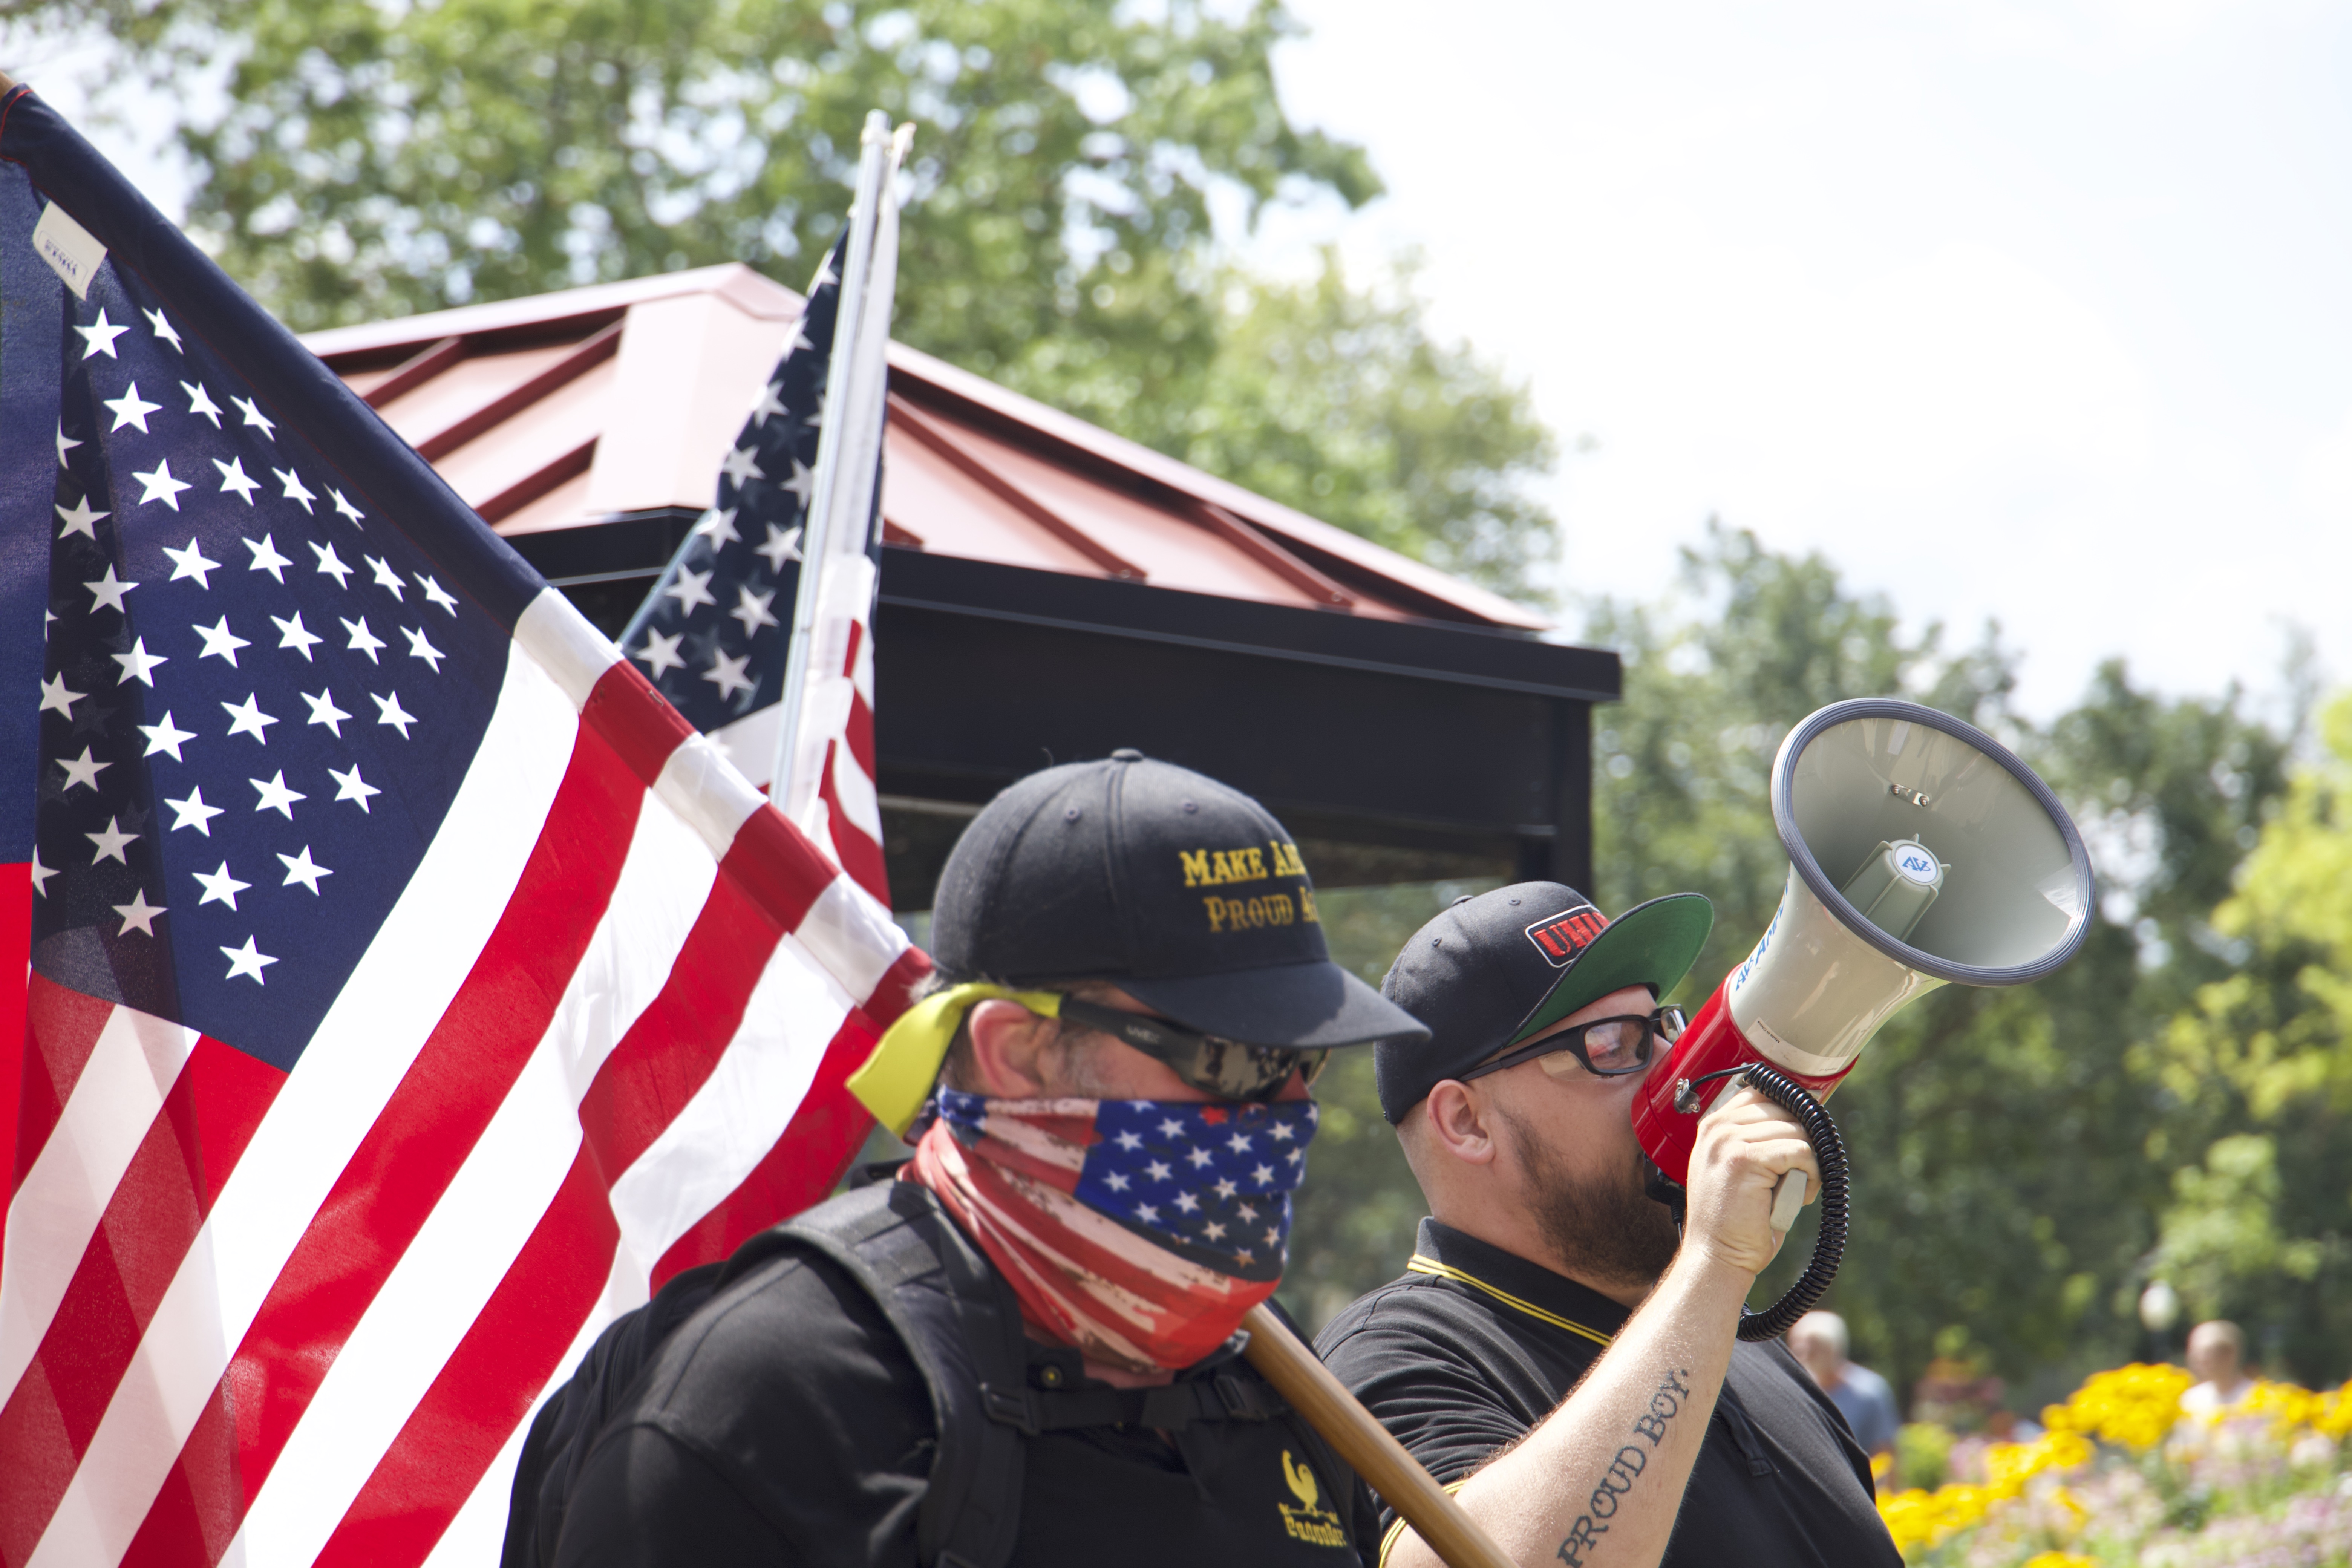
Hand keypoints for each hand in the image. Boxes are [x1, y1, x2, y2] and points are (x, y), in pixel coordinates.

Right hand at [1676, 1086, 1820, 1278]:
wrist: (1717, 1256)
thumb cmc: (1736, 1220)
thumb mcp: (1741, 1167)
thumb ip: (1759, 1137)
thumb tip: (1805, 1112)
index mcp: (1715, 1124)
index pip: (1764, 1091)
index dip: (1792, 1112)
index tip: (1804, 1137)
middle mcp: (1718, 1127)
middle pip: (1786, 1109)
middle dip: (1803, 1141)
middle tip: (1799, 1175)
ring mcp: (1728, 1140)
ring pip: (1797, 1130)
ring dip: (1810, 1162)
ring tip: (1797, 1189)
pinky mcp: (1744, 1159)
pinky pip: (1800, 1152)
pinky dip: (1812, 1175)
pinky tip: (1802, 1195)